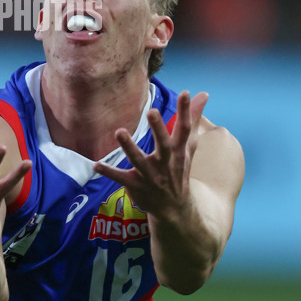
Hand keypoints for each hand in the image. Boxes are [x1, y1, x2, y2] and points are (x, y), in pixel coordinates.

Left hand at [93, 91, 208, 218]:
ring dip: (129, 147)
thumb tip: (203, 94)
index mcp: (178, 150)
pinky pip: (121, 178)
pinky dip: (109, 172)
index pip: (184, 129)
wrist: (175, 207)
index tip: (185, 93)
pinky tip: (96, 165)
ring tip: (119, 132)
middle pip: (163, 144)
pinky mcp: (136, 185)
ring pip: (139, 160)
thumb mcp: (187, 146)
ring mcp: (151, 175)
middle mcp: (166, 162)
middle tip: (152, 111)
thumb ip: (192, 119)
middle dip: (158, 129)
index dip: (186, 111)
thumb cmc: (179, 169)